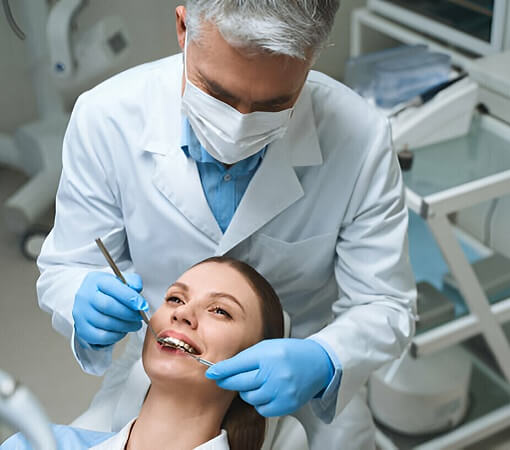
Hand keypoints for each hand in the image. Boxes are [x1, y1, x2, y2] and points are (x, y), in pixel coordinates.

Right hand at [73, 271, 147, 348]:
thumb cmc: (109, 290)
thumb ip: (132, 281)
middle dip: (129, 313)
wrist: (90, 300)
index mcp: (96, 280)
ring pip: (106, 323)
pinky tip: (123, 330)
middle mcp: (85, 296)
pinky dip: (116, 335)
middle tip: (140, 316)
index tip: (142, 305)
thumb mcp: (120, 280)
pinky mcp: (83, 329)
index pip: (112, 287)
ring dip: (125, 325)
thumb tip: (137, 290)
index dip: (130, 297)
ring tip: (135, 324)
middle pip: (108, 306)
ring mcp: (82, 313)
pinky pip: (101, 337)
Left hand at [205, 338, 333, 416]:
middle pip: (240, 383)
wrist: (318, 363)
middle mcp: (274, 373)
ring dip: (247, 391)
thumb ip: (247, 357)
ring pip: (249, 397)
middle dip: (228, 381)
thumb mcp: (268, 347)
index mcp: (268, 355)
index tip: (211, 373)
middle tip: (223, 379)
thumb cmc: (291, 352)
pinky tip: (266, 391)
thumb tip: (225, 368)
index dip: (221, 370)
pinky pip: (262, 408)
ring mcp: (281, 390)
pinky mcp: (286, 404)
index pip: (237, 364)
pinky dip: (260, 401)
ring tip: (256, 381)